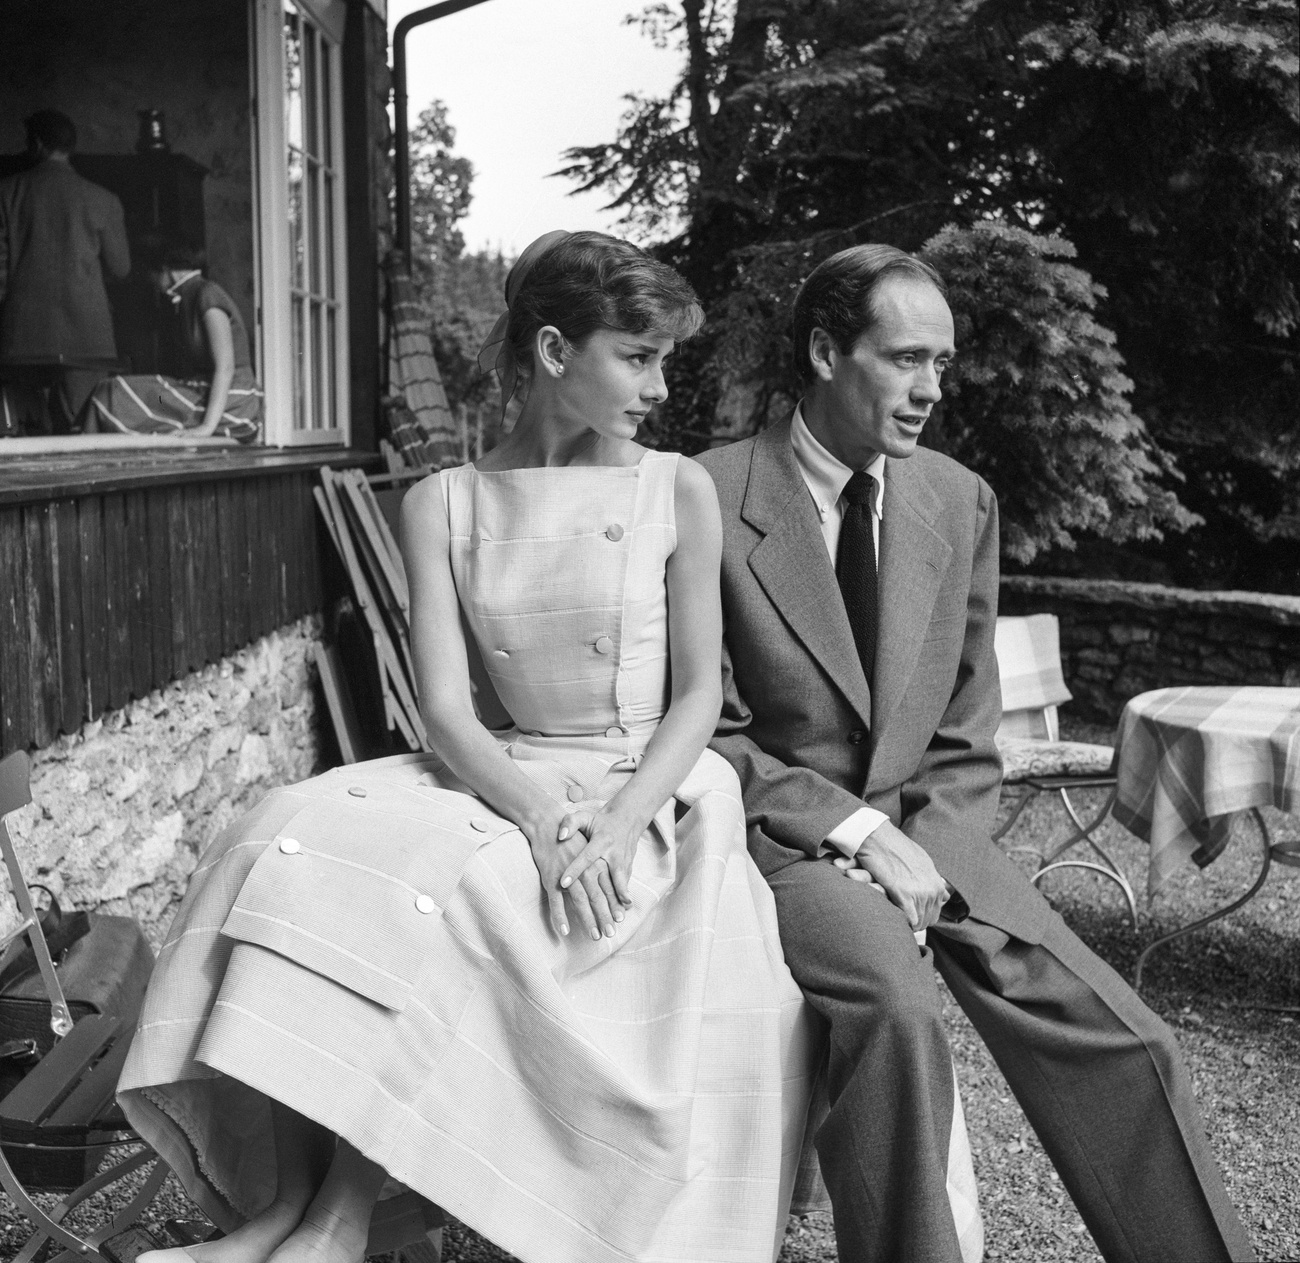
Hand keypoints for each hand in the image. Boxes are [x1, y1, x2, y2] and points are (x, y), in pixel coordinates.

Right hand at [518, 808, 619, 942]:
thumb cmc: (570, 837)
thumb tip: (610, 881)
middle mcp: (584, 870)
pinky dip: (560, 915)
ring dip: (588, 920)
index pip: (608, 887)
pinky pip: (556, 901)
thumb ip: (599, 865)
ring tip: (596, 935)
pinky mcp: (551, 877)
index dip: (615, 903)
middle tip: (611, 933)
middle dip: (605, 916)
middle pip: (597, 897)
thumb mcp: (589, 847)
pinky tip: (565, 930)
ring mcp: (567, 874)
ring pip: (580, 901)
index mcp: (595, 863)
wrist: (547, 823)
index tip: (621, 918)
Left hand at [557, 807, 638, 917]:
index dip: (574, 869)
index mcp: (600, 841)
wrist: (627, 818)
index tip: (563, 883)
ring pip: (620, 885)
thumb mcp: (584, 817)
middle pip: (609, 878)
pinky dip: (624, 899)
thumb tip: (560, 835)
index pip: (585, 857)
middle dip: (605, 900)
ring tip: (617, 920)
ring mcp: (622, 862)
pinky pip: (625, 884)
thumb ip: (570, 823)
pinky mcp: (627, 867)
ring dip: (618, 903)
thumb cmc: (600, 821)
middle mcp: (613, 853)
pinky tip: (621, 913)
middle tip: (602, 914)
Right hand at [848, 821, 948, 930]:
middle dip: (916, 921)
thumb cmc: (896, 847)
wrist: (878, 836)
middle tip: (901, 917)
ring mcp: (919, 892)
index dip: (922, 915)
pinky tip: (894, 915)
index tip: (910, 914)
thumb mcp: (922, 861)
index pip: (936, 912)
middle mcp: (932, 889)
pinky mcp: (903, 894)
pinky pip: (909, 920)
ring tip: (896, 915)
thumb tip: (943, 894)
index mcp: (937, 883)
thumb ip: (931, 879)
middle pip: (928, 919)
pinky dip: (902, 921)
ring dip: (907, 922)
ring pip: (919, 922)